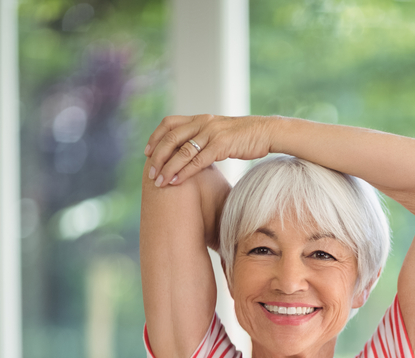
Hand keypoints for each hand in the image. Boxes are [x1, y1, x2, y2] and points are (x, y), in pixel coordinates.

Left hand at [143, 114, 273, 187]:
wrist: (268, 132)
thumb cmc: (246, 136)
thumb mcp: (222, 132)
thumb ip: (206, 137)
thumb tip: (196, 150)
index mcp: (200, 118)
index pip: (169, 123)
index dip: (155, 137)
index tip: (147, 152)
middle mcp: (203, 122)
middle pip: (170, 137)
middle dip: (157, 156)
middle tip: (150, 172)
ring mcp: (212, 133)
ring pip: (182, 151)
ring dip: (168, 168)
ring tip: (159, 182)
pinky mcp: (221, 145)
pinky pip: (197, 160)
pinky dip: (184, 172)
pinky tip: (176, 181)